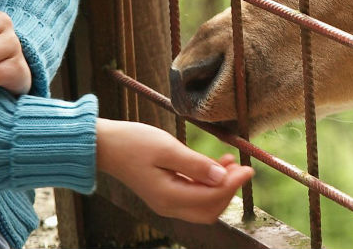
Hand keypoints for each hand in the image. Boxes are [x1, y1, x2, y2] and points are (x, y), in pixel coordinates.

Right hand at [96, 118, 254, 223]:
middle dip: (229, 190)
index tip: (247, 168)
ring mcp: (166, 202)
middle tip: (240, 166)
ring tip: (230, 162)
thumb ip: (194, 164)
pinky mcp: (166, 193)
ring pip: (203, 204)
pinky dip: (207, 183)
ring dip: (220, 187)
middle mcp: (168, 205)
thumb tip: (220, 176)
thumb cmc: (132, 143)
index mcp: (168, 197)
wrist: (105, 145)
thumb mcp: (166, 148)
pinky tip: (215, 164)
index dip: (233, 184)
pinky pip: (193, 195)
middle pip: (210, 209)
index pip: (211, 198)